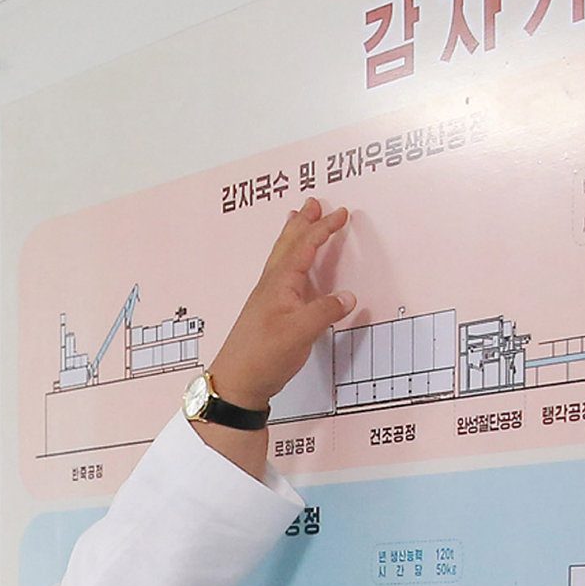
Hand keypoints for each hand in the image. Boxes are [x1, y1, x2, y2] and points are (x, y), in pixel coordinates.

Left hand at [204, 195, 356, 410]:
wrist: (237, 383)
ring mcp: (268, 299)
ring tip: (297, 220)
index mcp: (279, 283)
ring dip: (293, 237)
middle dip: (302, 223)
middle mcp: (271, 285)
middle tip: (312, 202)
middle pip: (288, 245)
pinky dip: (292, 261)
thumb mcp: (299, 333)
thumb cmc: (262, 356)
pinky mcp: (269, 313)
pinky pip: (283, 276)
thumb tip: (347, 297)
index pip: (304, 247)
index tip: (341, 214)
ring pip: (282, 258)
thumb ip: (324, 311)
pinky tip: (295, 269)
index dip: (323, 229)